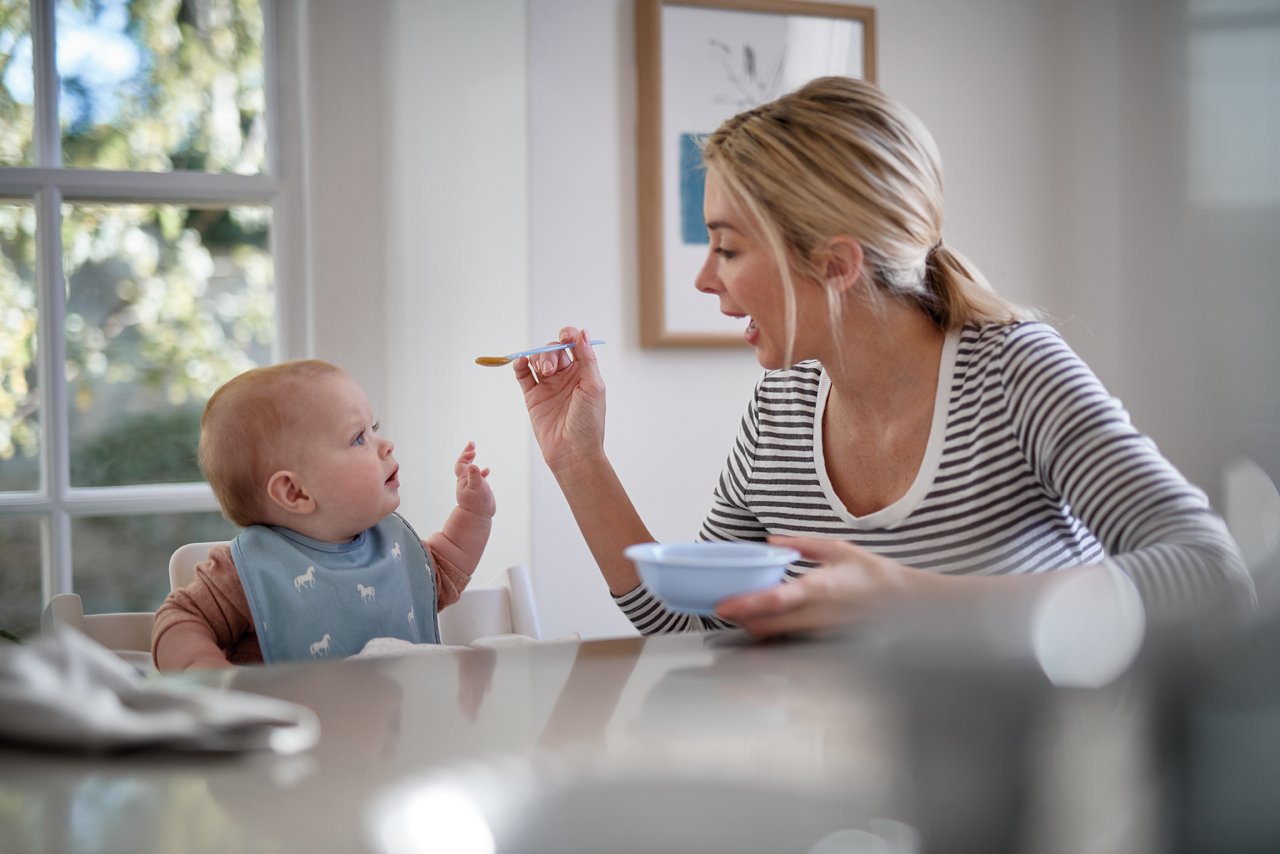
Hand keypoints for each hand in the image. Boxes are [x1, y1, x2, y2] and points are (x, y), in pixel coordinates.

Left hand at [454, 441, 494, 517]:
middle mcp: (466, 481)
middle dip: (467, 454)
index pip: (461, 462)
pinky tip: (487, 471)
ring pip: (471, 471)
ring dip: (473, 462)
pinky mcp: (478, 490)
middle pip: (464, 464)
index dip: (466, 454)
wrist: (478, 517)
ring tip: (475, 454)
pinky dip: (482, 473)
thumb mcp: (476, 488)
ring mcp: (472, 485)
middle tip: (472, 444)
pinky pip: (478, 478)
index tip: (473, 449)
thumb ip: (474, 476)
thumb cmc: (476, 503)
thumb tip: (472, 465)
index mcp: (463, 478)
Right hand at [513, 327, 606, 470]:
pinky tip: (521, 363)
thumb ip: (587, 359)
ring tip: (544, 372)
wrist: (573, 452)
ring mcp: (548, 385)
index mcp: (583, 372)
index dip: (569, 335)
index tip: (565, 336)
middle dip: (550, 352)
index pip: (574, 344)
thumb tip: (582, 332)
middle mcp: (565, 376)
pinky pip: (523, 375)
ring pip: (538, 359)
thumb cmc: (589, 422)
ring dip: (538, 358)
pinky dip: (520, 365)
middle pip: (554, 350)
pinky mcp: (533, 396)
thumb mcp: (594, 387)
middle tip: (551, 369)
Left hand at [714, 537, 924, 638]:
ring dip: (755, 628)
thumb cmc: (873, 575)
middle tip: (722, 608)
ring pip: (777, 637)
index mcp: (820, 588)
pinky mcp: (824, 642)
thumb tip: (772, 541)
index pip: (777, 600)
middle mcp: (818, 615)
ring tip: (740, 614)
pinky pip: (791, 641)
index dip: (746, 604)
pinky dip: (774, 634)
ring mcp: (820, 632)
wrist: (905, 603)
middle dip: (741, 620)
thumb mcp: (837, 549)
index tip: (723, 605)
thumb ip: (801, 545)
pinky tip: (767, 624)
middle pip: (768, 626)